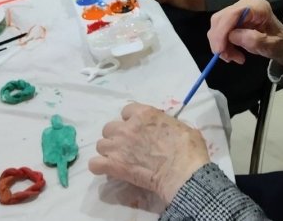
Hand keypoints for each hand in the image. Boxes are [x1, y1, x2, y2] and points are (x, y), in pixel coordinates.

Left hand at [88, 103, 209, 202]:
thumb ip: (167, 124)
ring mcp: (118, 146)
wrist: (182, 171)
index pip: (126, 111)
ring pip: (101, 144)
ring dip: (109, 151)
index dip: (131, 121)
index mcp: (144, 113)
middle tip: (128, 147)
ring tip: (119, 160)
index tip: (137, 130)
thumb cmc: (188, 149)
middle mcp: (127, 126)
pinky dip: (100, 167)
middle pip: (110, 127)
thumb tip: (166, 129)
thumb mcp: (181, 126)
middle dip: (117, 136)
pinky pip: (94, 164)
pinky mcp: (114, 165)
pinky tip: (108, 170)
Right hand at [208, 0, 282, 71]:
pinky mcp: (233, 19)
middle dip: (219, 40)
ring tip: (233, 58)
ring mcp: (238, 10)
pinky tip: (233, 54)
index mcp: (258, 7)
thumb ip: (255, 40)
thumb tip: (232, 36)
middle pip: (221, 18)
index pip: (233, 13)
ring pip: (218, 25)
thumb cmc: (280, 43)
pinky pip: (220, 30)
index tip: (220, 49)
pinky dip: (222, 44)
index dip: (222, 30)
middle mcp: (245, 4)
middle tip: (227, 58)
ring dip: (221, 44)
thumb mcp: (272, 45)